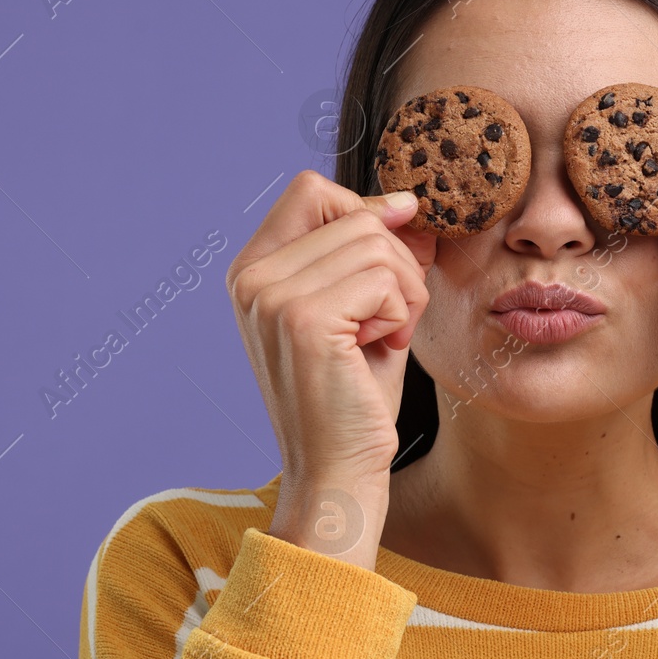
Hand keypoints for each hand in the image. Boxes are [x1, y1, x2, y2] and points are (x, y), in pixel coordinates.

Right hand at [224, 171, 432, 567]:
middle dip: (395, 263)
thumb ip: (372, 251)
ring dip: (403, 291)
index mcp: (253, 269)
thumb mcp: (362, 307)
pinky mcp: (304, 320)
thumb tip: (407, 202)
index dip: (364, 209)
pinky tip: (382, 347)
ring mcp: (272, 297)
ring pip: (375, 244)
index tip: (393, 252)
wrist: (339, 469)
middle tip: (389, 318)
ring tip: (384, 335)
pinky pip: (384, 279)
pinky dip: (402, 312)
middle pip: (354, 216)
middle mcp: (251, 277)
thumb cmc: (354, 394)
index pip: (311, 189)